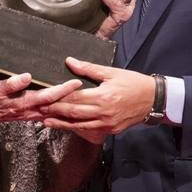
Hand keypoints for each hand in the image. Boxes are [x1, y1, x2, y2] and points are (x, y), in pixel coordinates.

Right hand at [0, 73, 82, 127]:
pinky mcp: (31, 114)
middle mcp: (32, 110)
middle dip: (73, 98)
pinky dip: (60, 110)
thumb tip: (27, 76)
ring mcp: (32, 114)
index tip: (77, 82)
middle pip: (57, 105)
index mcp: (26, 102)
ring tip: (83, 97)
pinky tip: (67, 107)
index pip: (50, 96)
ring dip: (68, 104)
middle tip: (89, 91)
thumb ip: (11, 83)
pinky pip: (50, 113)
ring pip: (55, 110)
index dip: (64, 89)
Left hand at [38, 58, 155, 143]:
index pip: (74, 98)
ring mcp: (106, 124)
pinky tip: (66, 126)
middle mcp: (103, 113)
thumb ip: (89, 69)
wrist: (153, 100)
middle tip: (38, 110)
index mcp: (102, 97)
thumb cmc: (133, 83)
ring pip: (79, 125)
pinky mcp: (110, 130)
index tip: (44, 97)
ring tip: (46, 122)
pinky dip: (76, 128)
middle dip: (55, 112)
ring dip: (61, 124)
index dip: (58, 99)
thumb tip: (70, 61)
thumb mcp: (112, 72)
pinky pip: (89, 130)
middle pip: (73, 113)